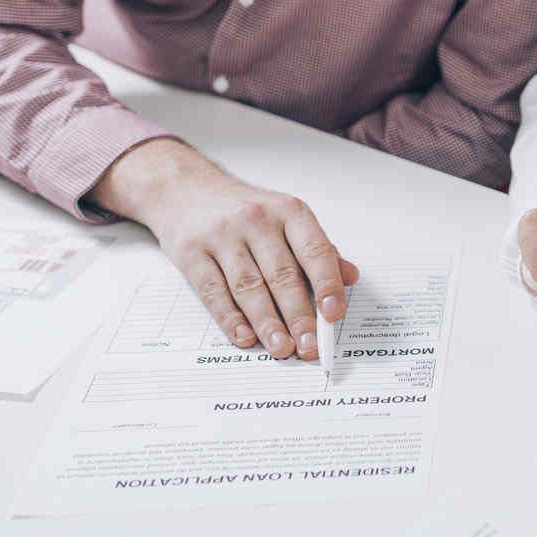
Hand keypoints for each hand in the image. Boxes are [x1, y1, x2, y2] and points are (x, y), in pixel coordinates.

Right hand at [90, 139, 357, 359]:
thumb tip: (350, 277)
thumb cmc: (245, 209)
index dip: (327, 284)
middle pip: (282, 275)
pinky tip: (245, 337)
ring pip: (249, 287)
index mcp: (288, 211)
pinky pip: (213, 291)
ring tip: (282, 349)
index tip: (335, 314)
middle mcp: (256, 220)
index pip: (315, 250)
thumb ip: (317, 248)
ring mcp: (222, 236)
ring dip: (267, 323)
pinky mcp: (191, 252)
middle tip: (310, 346)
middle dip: (299, 315)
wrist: (186, 188)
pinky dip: (230, 318)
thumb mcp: (286, 217)